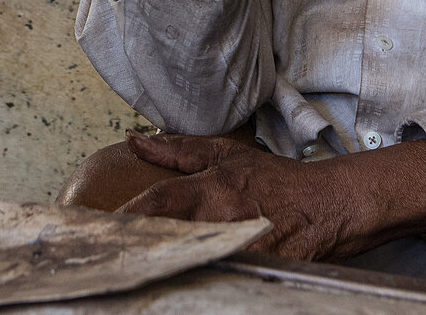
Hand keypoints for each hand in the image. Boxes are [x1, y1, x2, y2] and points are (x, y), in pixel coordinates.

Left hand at [113, 133, 369, 261]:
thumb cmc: (277, 182)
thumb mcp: (227, 156)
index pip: (156, 204)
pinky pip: (220, 282)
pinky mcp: (255, 272)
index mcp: (209, 189)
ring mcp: (237, 249)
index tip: (95, 229)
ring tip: (138, 278)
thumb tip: (135, 140)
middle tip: (108, 262)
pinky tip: (181, 286)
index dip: (124, 218)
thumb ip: (177, 150)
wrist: (330, 206)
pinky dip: (201, 282)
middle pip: (166, 242)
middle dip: (139, 252)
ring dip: (169, 271)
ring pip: (191, 267)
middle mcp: (219, 219)